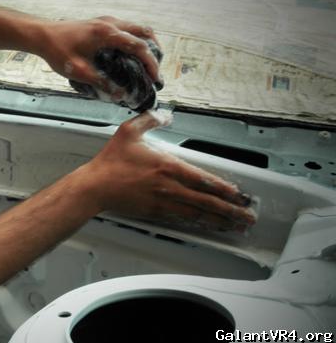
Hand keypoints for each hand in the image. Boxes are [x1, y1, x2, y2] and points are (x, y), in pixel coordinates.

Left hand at [38, 16, 162, 94]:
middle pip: (145, 32)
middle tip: (155, 71)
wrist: (42, 35)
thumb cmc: (57, 50)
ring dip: (146, 45)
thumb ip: (101, 83)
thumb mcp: (78, 71)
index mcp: (107, 33)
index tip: (155, 78)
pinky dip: (135, 41)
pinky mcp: (102, 23)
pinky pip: (127, 29)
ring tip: (147, 65)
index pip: (139, 46)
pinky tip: (131, 56)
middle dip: (155, 52)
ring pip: (137, 28)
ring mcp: (107, 21)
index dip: (151, 63)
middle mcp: (110, 23)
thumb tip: (121, 95)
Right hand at [79, 111, 256, 230]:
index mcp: (167, 166)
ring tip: (235, 227)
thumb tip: (166, 115)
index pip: (203, 179)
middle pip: (206, 201)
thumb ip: (151, 119)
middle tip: (247, 217)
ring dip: (219, 221)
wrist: (94, 186)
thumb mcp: (129, 131)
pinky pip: (182, 219)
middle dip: (230, 211)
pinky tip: (208, 226)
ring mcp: (162, 202)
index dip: (224, 189)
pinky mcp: (154, 212)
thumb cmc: (110, 162)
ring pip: (197, 214)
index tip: (239, 194)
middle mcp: (169, 187)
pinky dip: (199, 224)